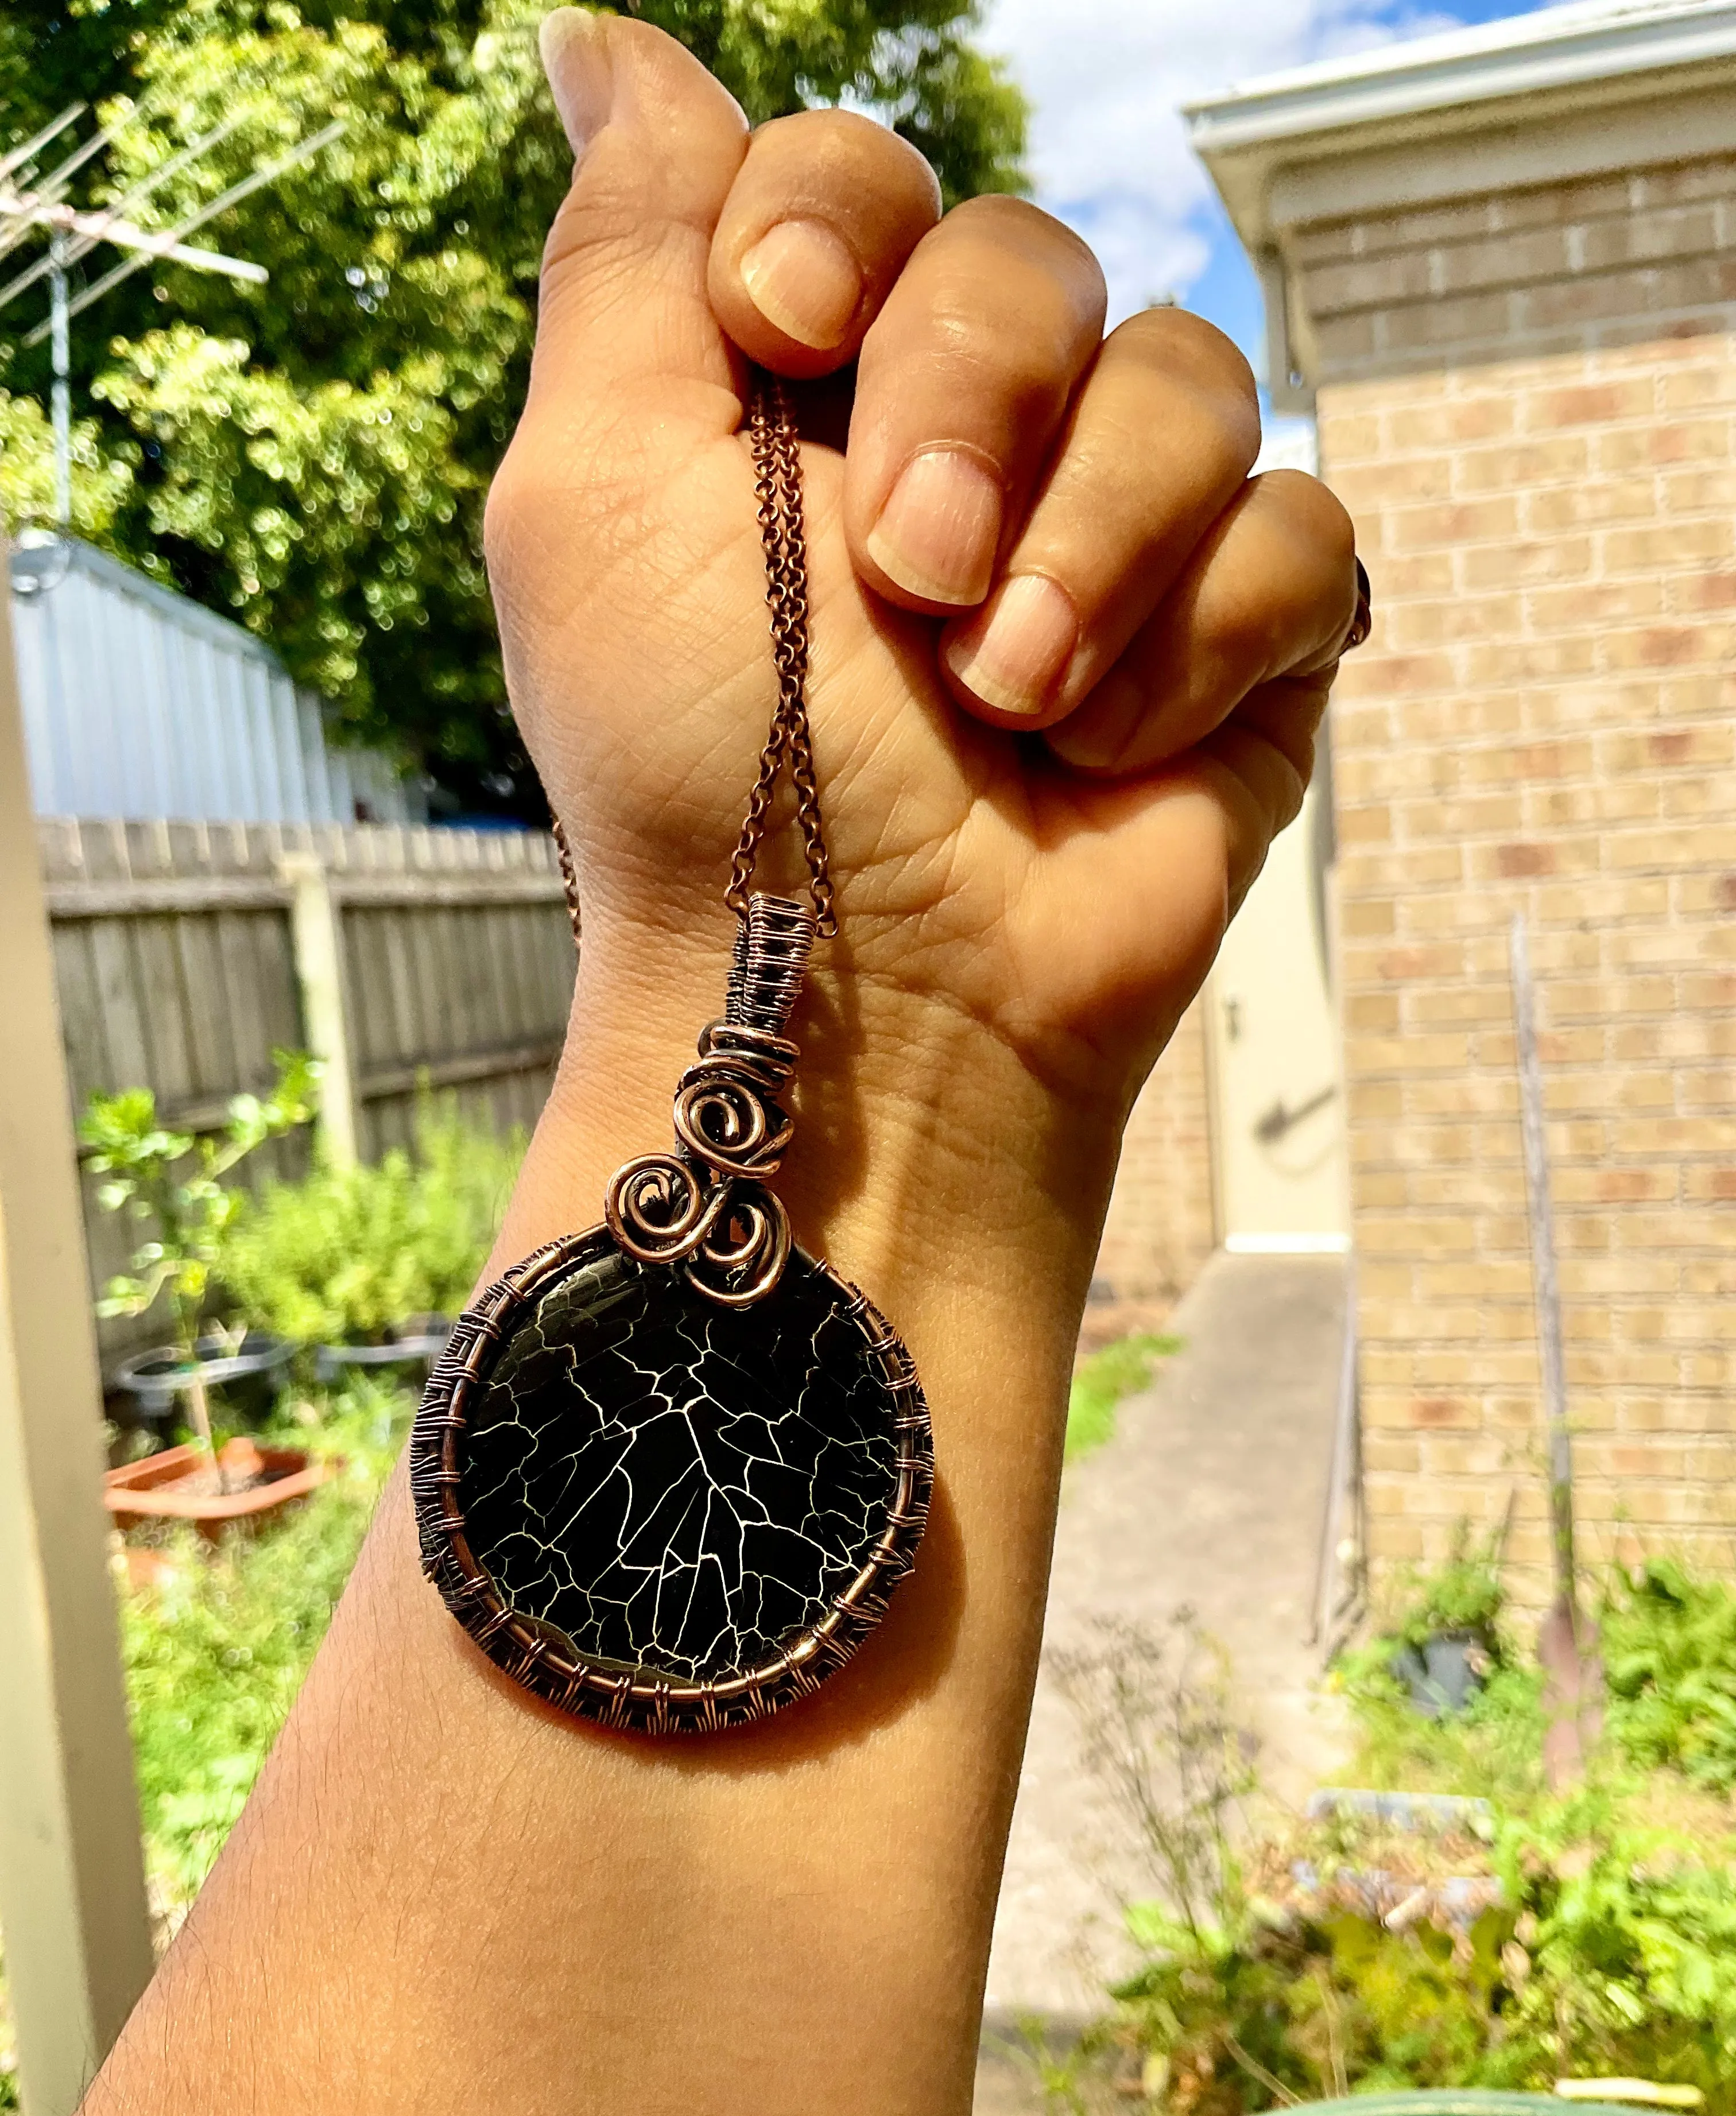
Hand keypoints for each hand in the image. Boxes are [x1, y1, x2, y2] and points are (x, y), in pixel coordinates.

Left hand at [489, 8, 1357, 1131]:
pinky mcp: (1240, 641)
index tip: (786, 333)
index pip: (861, 177)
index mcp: (799, 399)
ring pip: (1190, 377)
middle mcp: (961, 448)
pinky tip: (1103, 754)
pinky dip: (1197, 649)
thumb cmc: (705, 773)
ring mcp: (1112, 543)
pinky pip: (1298, 531)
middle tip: (908, 583)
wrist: (863, 1005)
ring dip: (1087, 549)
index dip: (839, 218)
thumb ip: (623, 259)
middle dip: (968, 410)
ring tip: (1007, 701)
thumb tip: (604, 40)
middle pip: (1031, 255)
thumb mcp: (597, 494)